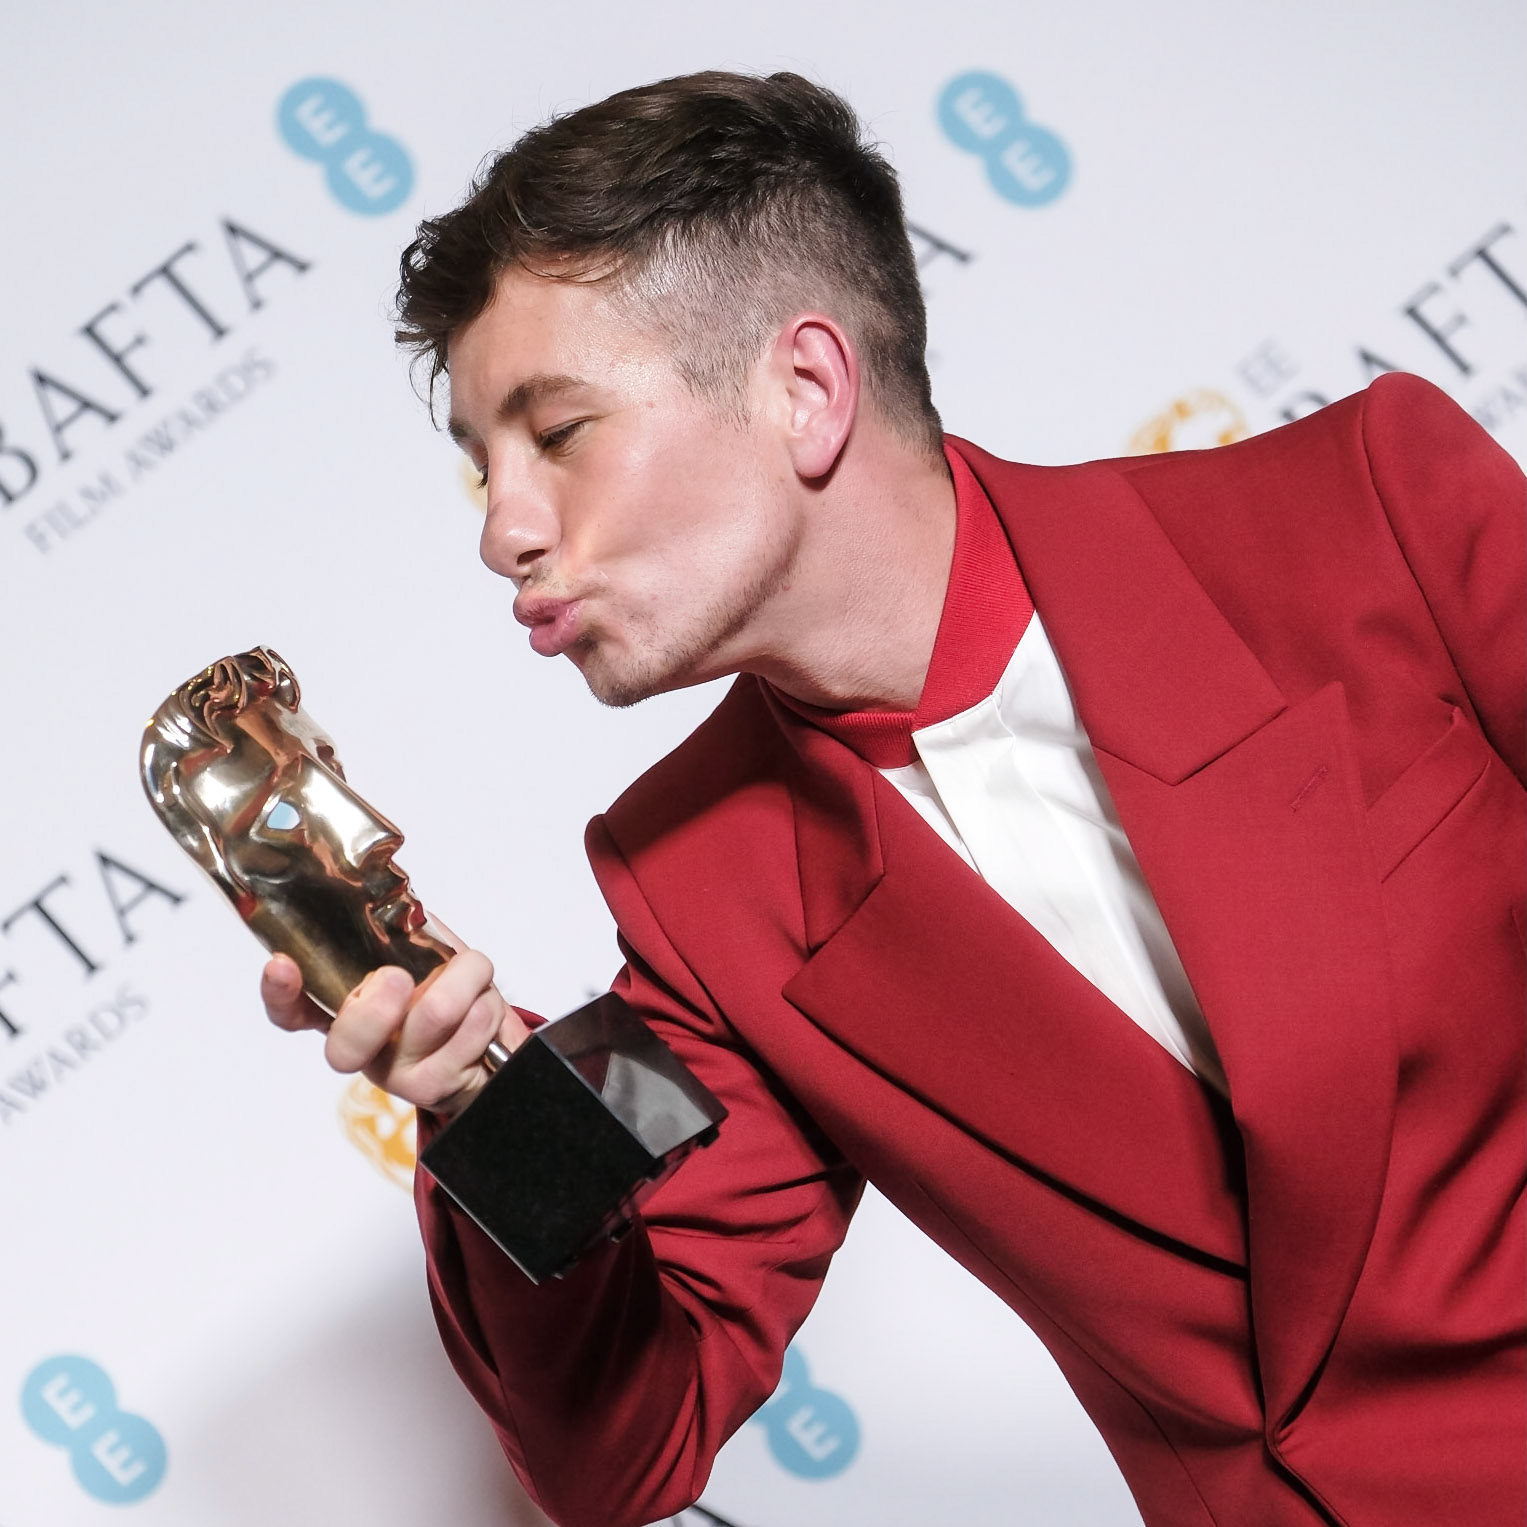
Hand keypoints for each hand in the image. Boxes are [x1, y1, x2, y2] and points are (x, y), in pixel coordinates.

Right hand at [261, 926, 527, 1117]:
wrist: (492, 1047)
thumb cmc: (449, 990)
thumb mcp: (419, 952)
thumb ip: (395, 931)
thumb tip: (386, 892)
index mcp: (345, 1010)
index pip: (292, 1011)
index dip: (280, 993)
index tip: (281, 963)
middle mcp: (362, 1048)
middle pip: (346, 1046)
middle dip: (378, 1008)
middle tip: (398, 978)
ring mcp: (398, 1074)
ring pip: (433, 1016)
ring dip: (466, 979)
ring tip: (470, 976)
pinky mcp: (438, 1087)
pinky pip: (472, 1027)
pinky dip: (487, 1001)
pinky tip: (481, 1007)